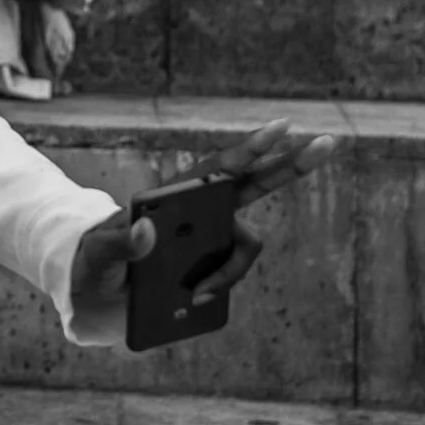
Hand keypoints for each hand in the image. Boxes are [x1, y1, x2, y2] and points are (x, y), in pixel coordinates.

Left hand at [70, 119, 340, 309]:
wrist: (95, 288)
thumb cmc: (94, 261)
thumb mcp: (98, 255)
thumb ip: (119, 244)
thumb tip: (148, 232)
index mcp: (176, 192)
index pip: (221, 165)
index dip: (253, 148)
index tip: (283, 127)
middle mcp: (200, 206)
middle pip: (255, 182)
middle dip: (291, 164)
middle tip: (330, 142)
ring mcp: (210, 232)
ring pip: (245, 244)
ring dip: (228, 271)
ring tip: (193, 295)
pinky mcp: (211, 258)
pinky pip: (232, 268)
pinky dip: (221, 282)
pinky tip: (198, 297)